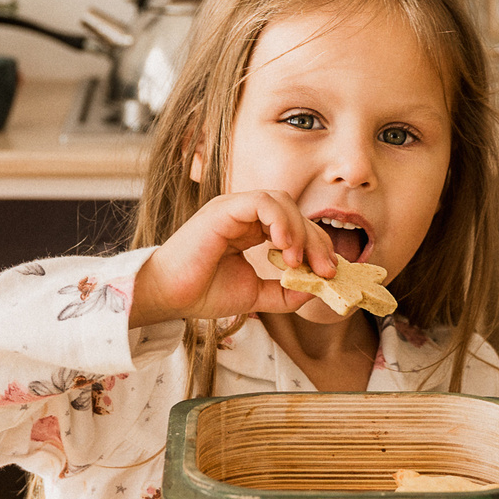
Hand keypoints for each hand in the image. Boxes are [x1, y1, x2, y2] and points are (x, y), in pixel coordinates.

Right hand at [129, 190, 338, 327]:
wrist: (169, 296)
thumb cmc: (203, 292)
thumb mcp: (255, 295)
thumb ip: (284, 292)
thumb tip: (316, 289)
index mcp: (250, 229)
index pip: (295, 226)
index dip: (317, 247)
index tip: (329, 273)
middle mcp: (244, 215)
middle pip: (294, 212)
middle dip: (316, 240)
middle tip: (326, 270)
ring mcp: (233, 208)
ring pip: (281, 201)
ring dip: (299, 231)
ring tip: (299, 261)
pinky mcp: (224, 208)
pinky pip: (262, 202)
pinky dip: (280, 221)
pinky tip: (284, 247)